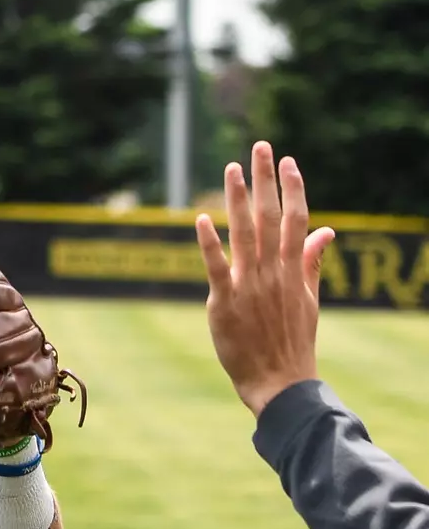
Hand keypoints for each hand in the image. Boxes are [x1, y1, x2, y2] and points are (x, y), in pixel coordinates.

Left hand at [196, 140, 335, 416]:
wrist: (280, 381)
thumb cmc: (292, 341)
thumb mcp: (309, 299)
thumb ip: (312, 262)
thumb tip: (326, 230)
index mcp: (293, 270)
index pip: (297, 219)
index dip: (293, 188)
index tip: (288, 161)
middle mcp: (273, 272)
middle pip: (271, 217)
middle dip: (266, 180)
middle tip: (260, 147)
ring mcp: (249, 286)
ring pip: (244, 234)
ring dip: (238, 199)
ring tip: (232, 168)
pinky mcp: (225, 302)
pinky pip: (216, 267)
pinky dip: (209, 244)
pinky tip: (202, 219)